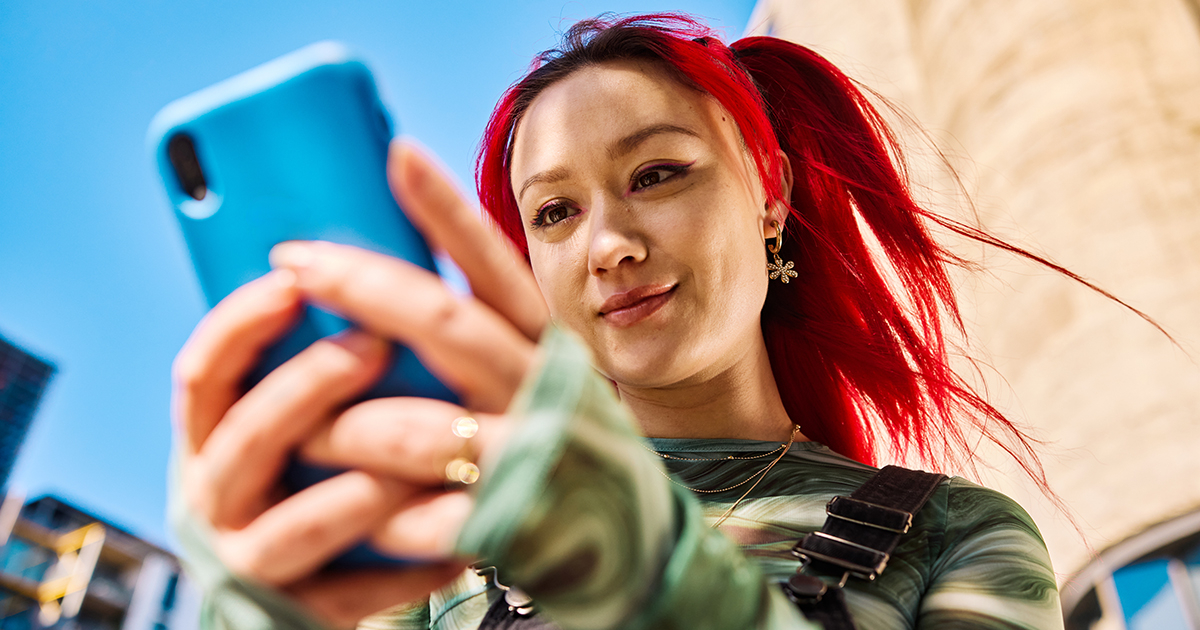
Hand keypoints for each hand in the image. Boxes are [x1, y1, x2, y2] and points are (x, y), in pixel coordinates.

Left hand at [171, 141, 547, 627]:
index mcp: (547, 347)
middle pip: (445, 322)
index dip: (448, 210)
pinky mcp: (510, 525)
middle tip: (293, 259)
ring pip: (413, 428)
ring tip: (294, 429)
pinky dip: (372, 515)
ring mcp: (531, 457)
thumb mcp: (538, 379)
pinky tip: (352, 512)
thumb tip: (379, 285)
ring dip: (341, 428)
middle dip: (360, 286)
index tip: (397, 151)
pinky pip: (415, 517)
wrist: (631, 545)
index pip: (497, 266)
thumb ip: (482, 339)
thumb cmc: (559, 445)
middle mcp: (544, 390)